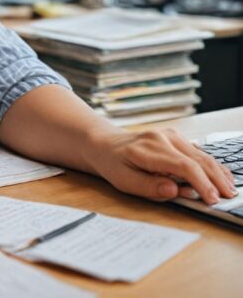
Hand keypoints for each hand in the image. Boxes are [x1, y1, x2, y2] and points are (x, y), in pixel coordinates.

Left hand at [84, 126, 237, 204]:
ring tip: (230, 190)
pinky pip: (197, 152)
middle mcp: (163, 137)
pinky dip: (211, 165)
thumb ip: (149, 187)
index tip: (213, 200)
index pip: (184, 166)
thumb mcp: (124, 181)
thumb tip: (174, 191)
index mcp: (149, 148)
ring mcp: (170, 135)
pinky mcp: (175, 138)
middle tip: (229, 198)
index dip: (202, 184)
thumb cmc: (113, 163)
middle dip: (216, 180)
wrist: (105, 143)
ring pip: (201, 154)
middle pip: (198, 159)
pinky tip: (222, 176)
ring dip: (218, 173)